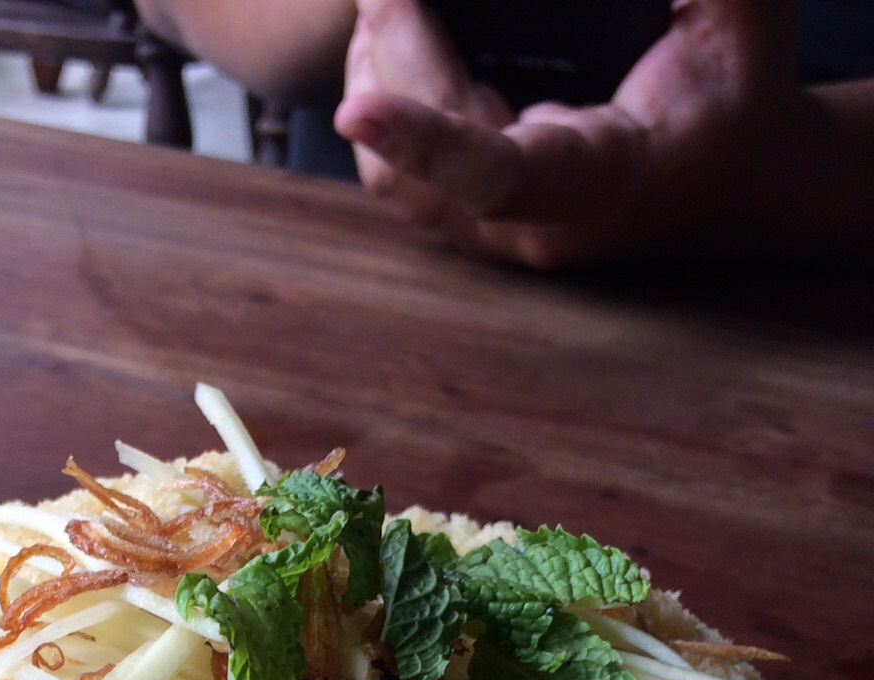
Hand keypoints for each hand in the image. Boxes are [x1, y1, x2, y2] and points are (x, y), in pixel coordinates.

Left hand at [333, 0, 805, 266]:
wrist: (738, 177)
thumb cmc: (743, 89)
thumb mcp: (747, 10)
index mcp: (600, 185)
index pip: (497, 176)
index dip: (424, 140)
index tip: (357, 106)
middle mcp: (534, 227)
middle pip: (415, 167)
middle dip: (388, 62)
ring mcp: (499, 231)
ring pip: (393, 178)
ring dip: (374, 83)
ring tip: (384, 0)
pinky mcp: (478, 215)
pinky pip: (401, 174)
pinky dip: (385, 98)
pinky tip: (390, 33)